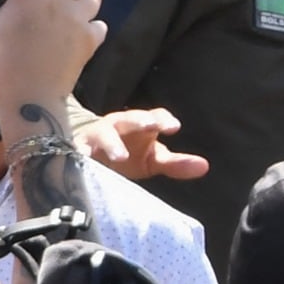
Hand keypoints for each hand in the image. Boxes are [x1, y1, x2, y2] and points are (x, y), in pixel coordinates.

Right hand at [74, 108, 209, 180]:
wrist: (92, 155)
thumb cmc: (129, 154)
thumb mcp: (153, 159)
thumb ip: (176, 164)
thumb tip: (205, 166)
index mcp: (141, 125)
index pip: (155, 116)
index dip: (164, 119)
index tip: (175, 128)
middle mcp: (120, 125)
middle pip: (130, 118)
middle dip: (140, 120)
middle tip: (151, 126)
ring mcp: (98, 135)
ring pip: (104, 133)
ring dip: (111, 143)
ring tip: (119, 157)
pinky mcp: (79, 148)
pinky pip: (78, 150)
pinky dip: (80, 154)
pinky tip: (83, 160)